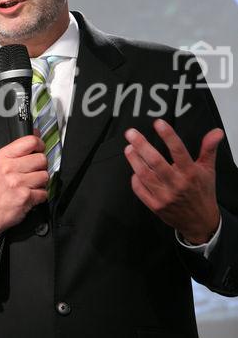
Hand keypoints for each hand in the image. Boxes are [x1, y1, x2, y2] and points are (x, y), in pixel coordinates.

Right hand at [0, 135, 48, 237]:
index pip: (31, 141)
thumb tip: (37, 133)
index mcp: (4, 156)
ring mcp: (17, 182)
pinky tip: (29, 195)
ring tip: (29, 185)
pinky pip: (44, 192)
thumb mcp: (3, 162)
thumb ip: (20, 148)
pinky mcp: (25, 196)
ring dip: (40, 182)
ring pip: (45, 176)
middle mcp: (9, 167)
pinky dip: (40, 195)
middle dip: (40, 167)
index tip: (39, 150)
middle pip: (42, 159)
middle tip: (31, 173)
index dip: (40, 145)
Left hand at [124, 119, 223, 243]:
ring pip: (145, 175)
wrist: (200, 222)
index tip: (158, 123)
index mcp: (190, 173)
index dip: (168, 136)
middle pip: (156, 162)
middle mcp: (177, 184)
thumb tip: (216, 132)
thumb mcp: (208, 169)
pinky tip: (134, 169)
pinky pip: (140, 190)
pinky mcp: (155, 206)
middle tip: (131, 133)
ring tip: (129, 148)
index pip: (178, 151)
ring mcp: (165, 196)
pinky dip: (135, 179)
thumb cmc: (202, 192)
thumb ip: (208, 148)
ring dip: (134, 159)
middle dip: (142, 145)